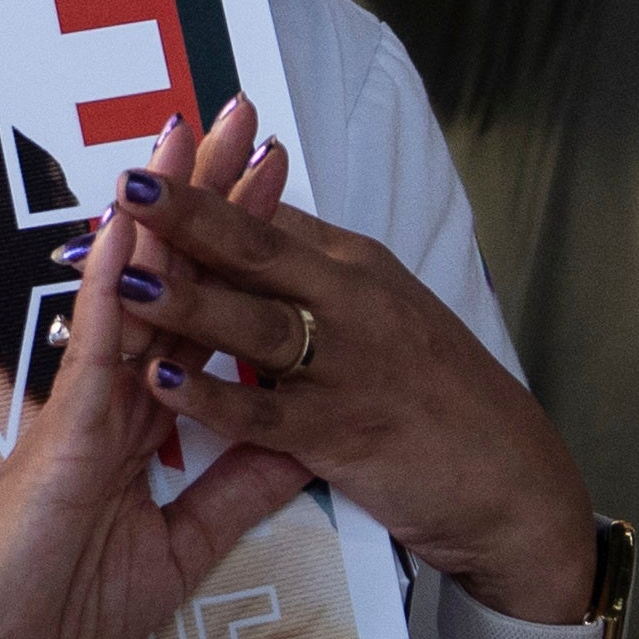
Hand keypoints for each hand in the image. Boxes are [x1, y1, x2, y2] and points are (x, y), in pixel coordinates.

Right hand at [0, 170, 313, 638]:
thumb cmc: (55, 612)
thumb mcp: (175, 554)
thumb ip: (229, 496)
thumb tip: (298, 447)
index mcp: (141, 419)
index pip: (201, 313)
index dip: (238, 246)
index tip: (276, 180)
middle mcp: (114, 394)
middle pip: (172, 276)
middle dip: (210, 197)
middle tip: (247, 116)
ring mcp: (85, 404)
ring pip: (132, 288)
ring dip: (163, 209)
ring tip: (195, 130)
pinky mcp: (60, 432)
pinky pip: (92, 347)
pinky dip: (108, 284)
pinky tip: (125, 223)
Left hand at [111, 98, 593, 626]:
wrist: (510, 479)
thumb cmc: (437, 388)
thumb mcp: (384, 305)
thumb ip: (314, 264)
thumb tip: (249, 210)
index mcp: (353, 265)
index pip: (267, 213)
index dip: (202, 191)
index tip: (147, 159)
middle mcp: (350, 302)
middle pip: (259, 250)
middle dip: (189, 217)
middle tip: (127, 186)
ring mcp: (346, 367)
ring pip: (257, 325)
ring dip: (191, 301)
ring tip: (128, 278)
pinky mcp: (342, 433)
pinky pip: (265, 413)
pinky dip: (212, 397)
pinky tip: (162, 382)